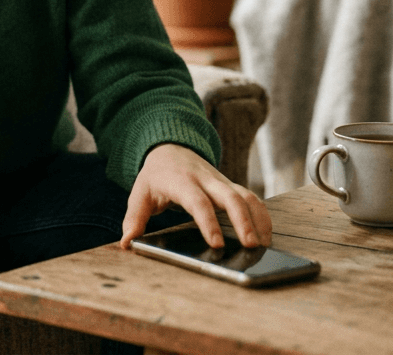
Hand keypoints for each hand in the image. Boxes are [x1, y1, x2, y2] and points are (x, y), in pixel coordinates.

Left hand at [120, 143, 272, 250]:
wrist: (170, 148)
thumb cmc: (155, 176)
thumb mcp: (139, 193)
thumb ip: (134, 218)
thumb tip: (126, 243)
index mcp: (182, 182)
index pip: (198, 202)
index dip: (209, 223)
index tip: (217, 244)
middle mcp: (206, 180)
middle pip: (230, 197)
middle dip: (243, 221)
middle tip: (252, 246)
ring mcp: (221, 181)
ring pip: (246, 196)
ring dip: (258, 218)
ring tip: (264, 244)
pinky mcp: (230, 186)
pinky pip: (251, 197)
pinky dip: (262, 214)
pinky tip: (266, 234)